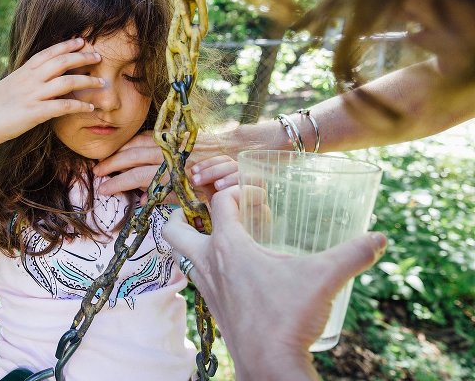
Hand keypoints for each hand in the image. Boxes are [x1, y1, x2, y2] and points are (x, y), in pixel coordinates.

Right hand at [0, 38, 103, 148]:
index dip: (66, 45)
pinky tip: (90, 108)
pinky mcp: (34, 113)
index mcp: (22, 71)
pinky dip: (78, 106)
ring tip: (102, 83)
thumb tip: (36, 78)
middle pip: (61, 62)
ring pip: (66, 82)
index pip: (48, 52)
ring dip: (87, 81)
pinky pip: (62, 106)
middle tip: (99, 56)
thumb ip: (24, 80)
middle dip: (82, 58)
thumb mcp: (8, 86)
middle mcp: (29, 80)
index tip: (81, 40)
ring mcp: (32, 95)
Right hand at [94, 132, 237, 203]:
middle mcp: (173, 155)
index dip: (119, 183)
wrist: (236, 155)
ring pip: (140, 143)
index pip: (140, 177)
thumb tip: (143, 199)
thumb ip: (166, 197)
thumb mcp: (193, 196)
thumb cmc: (216, 183)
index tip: (104, 189)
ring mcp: (173, 142)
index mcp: (176, 172)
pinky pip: (150, 135)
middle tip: (97, 173)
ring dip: (120, 151)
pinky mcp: (176, 134)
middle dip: (113, 164)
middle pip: (135, 156)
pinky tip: (124, 147)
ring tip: (105, 161)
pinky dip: (134, 140)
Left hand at [163, 187, 386, 380]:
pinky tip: (232, 270)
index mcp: (228, 246)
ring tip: (216, 235)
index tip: (260, 195)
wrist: (269, 365)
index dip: (238, 190)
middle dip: (181, 213)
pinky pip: (195, 277)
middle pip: (173, 229)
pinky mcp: (211, 306)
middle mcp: (208, 263)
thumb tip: (379, 238)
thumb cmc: (288, 318)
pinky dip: (204, 266)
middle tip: (202, 209)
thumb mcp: (324, 279)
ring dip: (191, 240)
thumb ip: (352, 255)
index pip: (220, 202)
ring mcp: (205, 286)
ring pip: (180, 254)